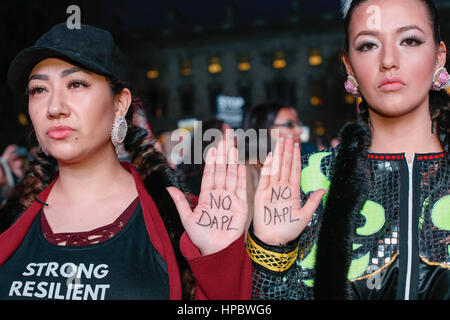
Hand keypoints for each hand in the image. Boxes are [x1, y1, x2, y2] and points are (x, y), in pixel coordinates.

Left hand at [167, 131, 246, 255]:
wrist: (216, 251)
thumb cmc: (201, 238)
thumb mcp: (187, 219)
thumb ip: (181, 203)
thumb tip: (169, 188)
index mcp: (207, 197)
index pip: (209, 175)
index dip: (211, 161)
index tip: (212, 148)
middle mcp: (220, 195)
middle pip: (222, 170)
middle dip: (224, 153)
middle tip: (225, 136)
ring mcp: (231, 198)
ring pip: (232, 175)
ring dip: (232, 160)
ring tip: (232, 145)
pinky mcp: (241, 205)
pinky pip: (241, 187)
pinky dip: (241, 175)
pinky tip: (240, 163)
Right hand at [253, 137, 326, 245]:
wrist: (272, 240)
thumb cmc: (288, 231)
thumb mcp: (305, 216)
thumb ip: (313, 201)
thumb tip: (324, 189)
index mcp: (293, 192)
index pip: (295, 171)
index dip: (296, 158)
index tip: (297, 145)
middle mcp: (282, 188)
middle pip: (285, 166)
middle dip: (287, 152)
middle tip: (289, 137)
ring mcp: (271, 189)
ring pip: (276, 168)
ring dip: (278, 155)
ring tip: (281, 142)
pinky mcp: (261, 193)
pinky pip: (265, 177)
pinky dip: (267, 166)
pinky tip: (270, 156)